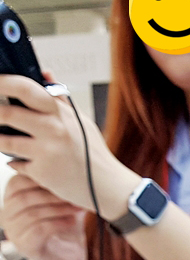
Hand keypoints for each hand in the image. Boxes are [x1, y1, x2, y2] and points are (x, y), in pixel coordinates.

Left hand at [0, 74, 138, 219]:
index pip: (26, 89)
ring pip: (5, 141)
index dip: (4, 82)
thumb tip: (44, 73)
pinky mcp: (42, 172)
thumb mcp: (81, 122)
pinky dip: (17, 163)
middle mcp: (53, 130)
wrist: (109, 187)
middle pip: (7, 113)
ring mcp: (46, 152)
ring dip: (0, 140)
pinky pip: (17, 164)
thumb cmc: (95, 155)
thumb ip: (60, 99)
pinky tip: (27, 163)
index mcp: (61, 114)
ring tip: (5, 140)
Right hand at [2, 173, 87, 259]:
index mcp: (10, 199)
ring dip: (58, 209)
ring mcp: (13, 232)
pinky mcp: (25, 246)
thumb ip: (57, 185)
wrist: (70, 255)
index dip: (40, 178)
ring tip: (78, 206)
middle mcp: (6, 215)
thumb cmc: (64, 225)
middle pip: (25, 198)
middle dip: (52, 194)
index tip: (66, 176)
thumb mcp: (60, 201)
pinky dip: (59, 222)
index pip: (17, 182)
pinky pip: (40, 230)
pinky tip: (74, 220)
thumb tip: (70, 162)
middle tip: (75, 192)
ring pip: (33, 214)